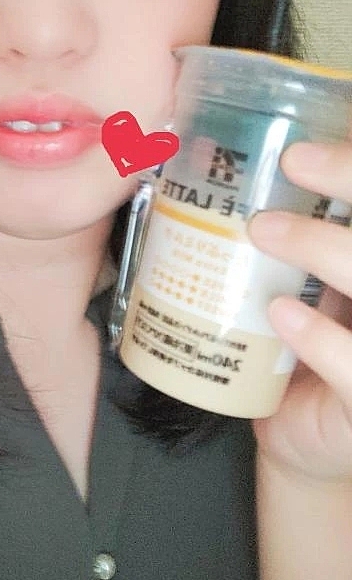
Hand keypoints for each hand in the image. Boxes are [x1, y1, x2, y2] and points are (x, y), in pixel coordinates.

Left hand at [248, 139, 351, 485]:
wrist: (299, 436)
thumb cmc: (305, 358)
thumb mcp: (314, 301)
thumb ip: (309, 257)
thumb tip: (258, 188)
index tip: (316, 143)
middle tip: (294, 160)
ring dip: (321, 248)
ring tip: (261, 230)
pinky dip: (317, 335)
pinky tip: (280, 313)